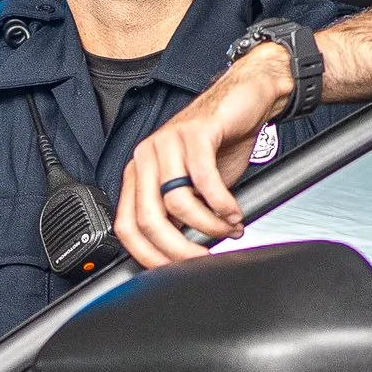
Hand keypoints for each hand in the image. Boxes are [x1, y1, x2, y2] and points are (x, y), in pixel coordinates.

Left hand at [114, 45, 291, 267]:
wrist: (244, 100)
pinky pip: (204, 180)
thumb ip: (181, 218)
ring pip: (176, 202)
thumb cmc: (219, 145)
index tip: (172, 271)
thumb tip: (181, 255)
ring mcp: (167, 142)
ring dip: (208, 225)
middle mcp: (147, 157)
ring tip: (228, 228)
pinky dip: (222, 204)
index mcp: (139, 173)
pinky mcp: (194, 132)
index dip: (147, 254)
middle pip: (148, 218)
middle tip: (204, 259)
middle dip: (178, 249)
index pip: (127, 224)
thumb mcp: (194, 189)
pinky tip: (234, 211)